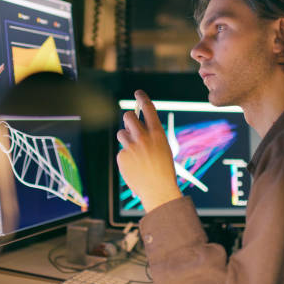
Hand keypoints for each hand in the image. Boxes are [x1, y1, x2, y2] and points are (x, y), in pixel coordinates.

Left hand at [116, 90, 181, 212]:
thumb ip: (150, 135)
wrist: (158, 190)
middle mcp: (143, 137)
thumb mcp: (162, 148)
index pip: (148, 108)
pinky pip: (121, 151)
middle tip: (131, 123)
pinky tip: (134, 166)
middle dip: (128, 117)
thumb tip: (136, 125)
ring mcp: (131, 147)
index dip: (142, 98)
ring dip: (126, 139)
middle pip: (128, 116)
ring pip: (121, 133)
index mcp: (157, 134)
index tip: (138, 93)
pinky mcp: (122, 157)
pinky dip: (126, 157)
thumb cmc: (163, 169)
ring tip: (135, 152)